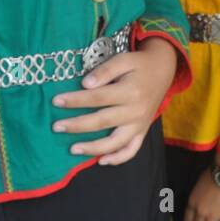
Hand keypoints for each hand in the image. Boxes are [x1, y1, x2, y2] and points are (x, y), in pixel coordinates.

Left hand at [51, 37, 176, 164]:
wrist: (163, 70)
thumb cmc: (139, 64)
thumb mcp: (123, 59)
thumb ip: (105, 70)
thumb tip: (86, 84)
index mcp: (130, 91)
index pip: (97, 98)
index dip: (76, 100)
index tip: (56, 101)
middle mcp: (135, 110)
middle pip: (102, 121)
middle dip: (76, 125)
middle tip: (56, 127)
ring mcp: (140, 124)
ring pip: (115, 142)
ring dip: (93, 148)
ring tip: (73, 149)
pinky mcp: (142, 131)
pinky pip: (132, 150)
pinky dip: (118, 158)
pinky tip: (102, 161)